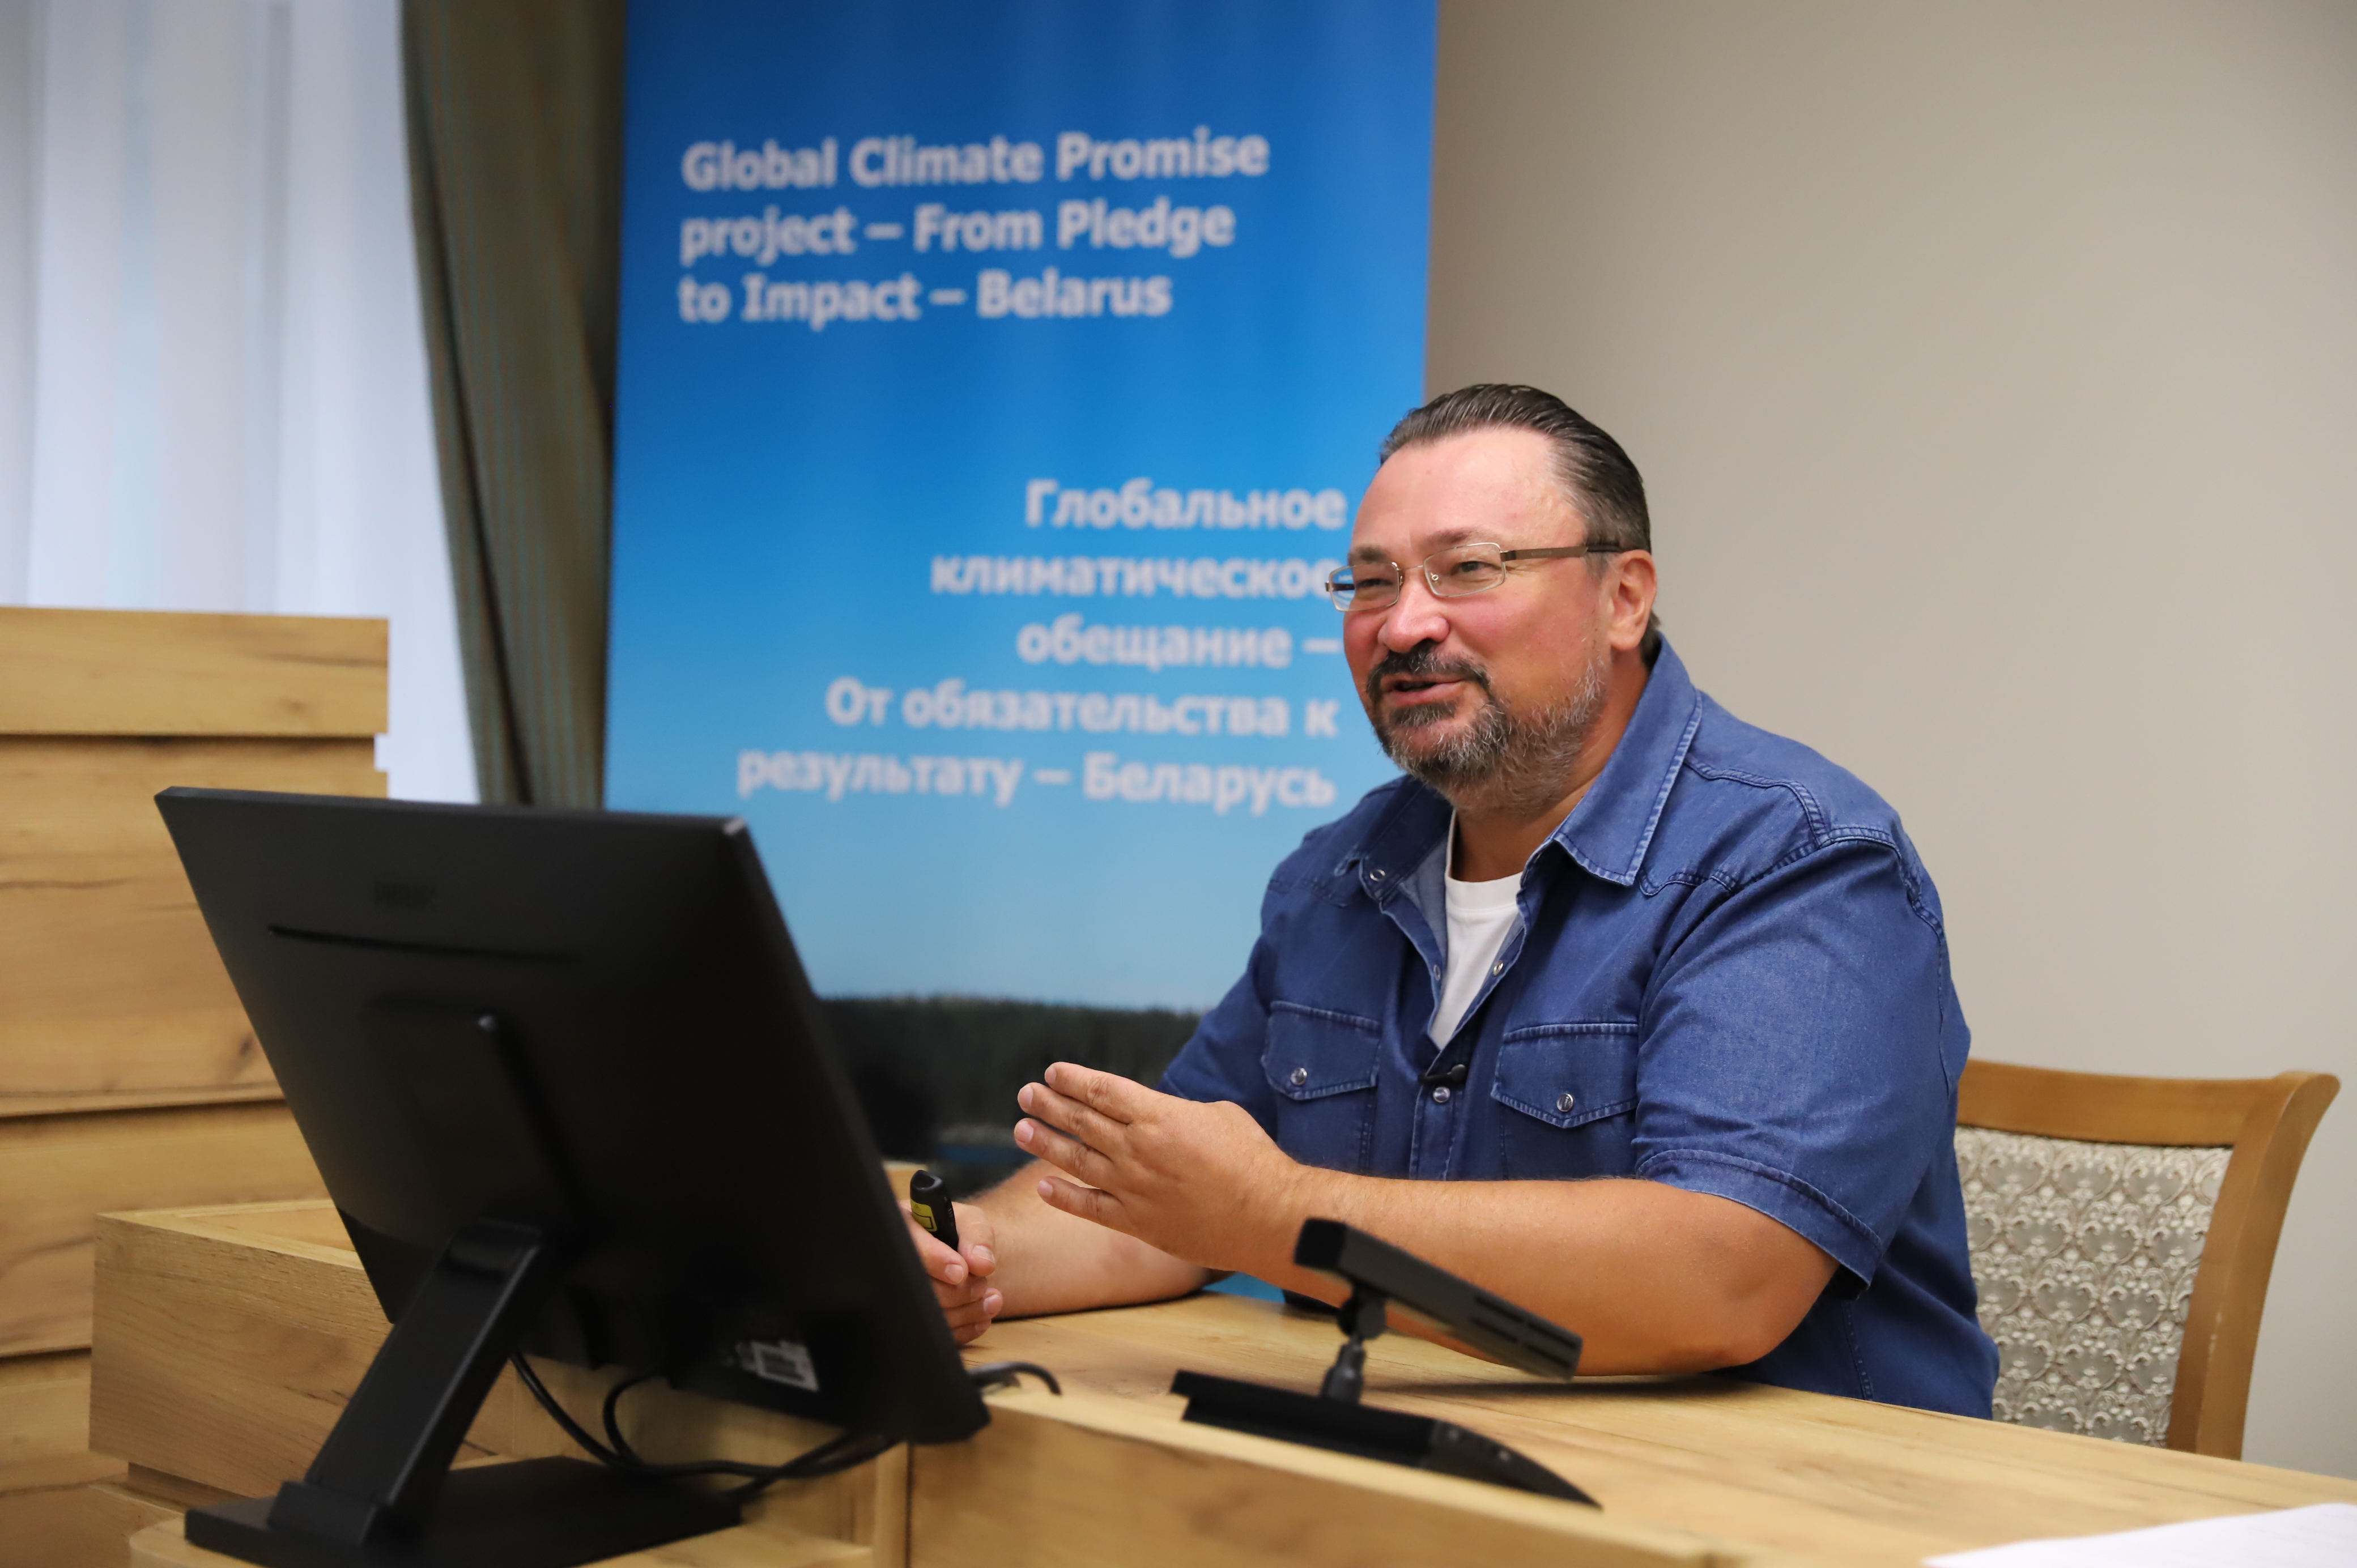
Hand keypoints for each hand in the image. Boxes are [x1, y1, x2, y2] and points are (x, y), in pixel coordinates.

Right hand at [901, 1198, 1000, 1344]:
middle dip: (959, 1291)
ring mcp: (901, 1297)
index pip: (909, 1247)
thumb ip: (977, 1236)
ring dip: (968, 1312)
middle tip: (982, 1283)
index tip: (961, 1271)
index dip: (935, 1261)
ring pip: (931, 1316)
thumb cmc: (955, 1233)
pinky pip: (939, 1334)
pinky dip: (966, 1328)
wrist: (953, 1257)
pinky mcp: (916, 1322)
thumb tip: (982, 1263)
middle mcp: (893, 1265)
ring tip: (991, 1299)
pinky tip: (981, 1316)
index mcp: (902, 1229)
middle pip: (920, 1289)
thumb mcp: (968, 1221)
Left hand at [1014, 1063, 1309, 1273]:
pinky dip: (1064, 1197)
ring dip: (1046, 1143)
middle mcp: (1137, 1148)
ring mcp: (1132, 1187)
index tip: (1052, 1073)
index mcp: (1158, 1115)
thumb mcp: (1220, 1115)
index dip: (1073, 1079)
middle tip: (1026, 1094)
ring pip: (1076, 1160)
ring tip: (1022, 1129)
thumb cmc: (1251, 1160)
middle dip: (1050, 1104)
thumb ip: (1181, 1112)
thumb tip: (1164, 1114)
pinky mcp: (1136, 1222)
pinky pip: (1089, 1208)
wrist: (1265, 1216)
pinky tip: (1043, 1185)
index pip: (1102, 1090)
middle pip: (1082, 1121)